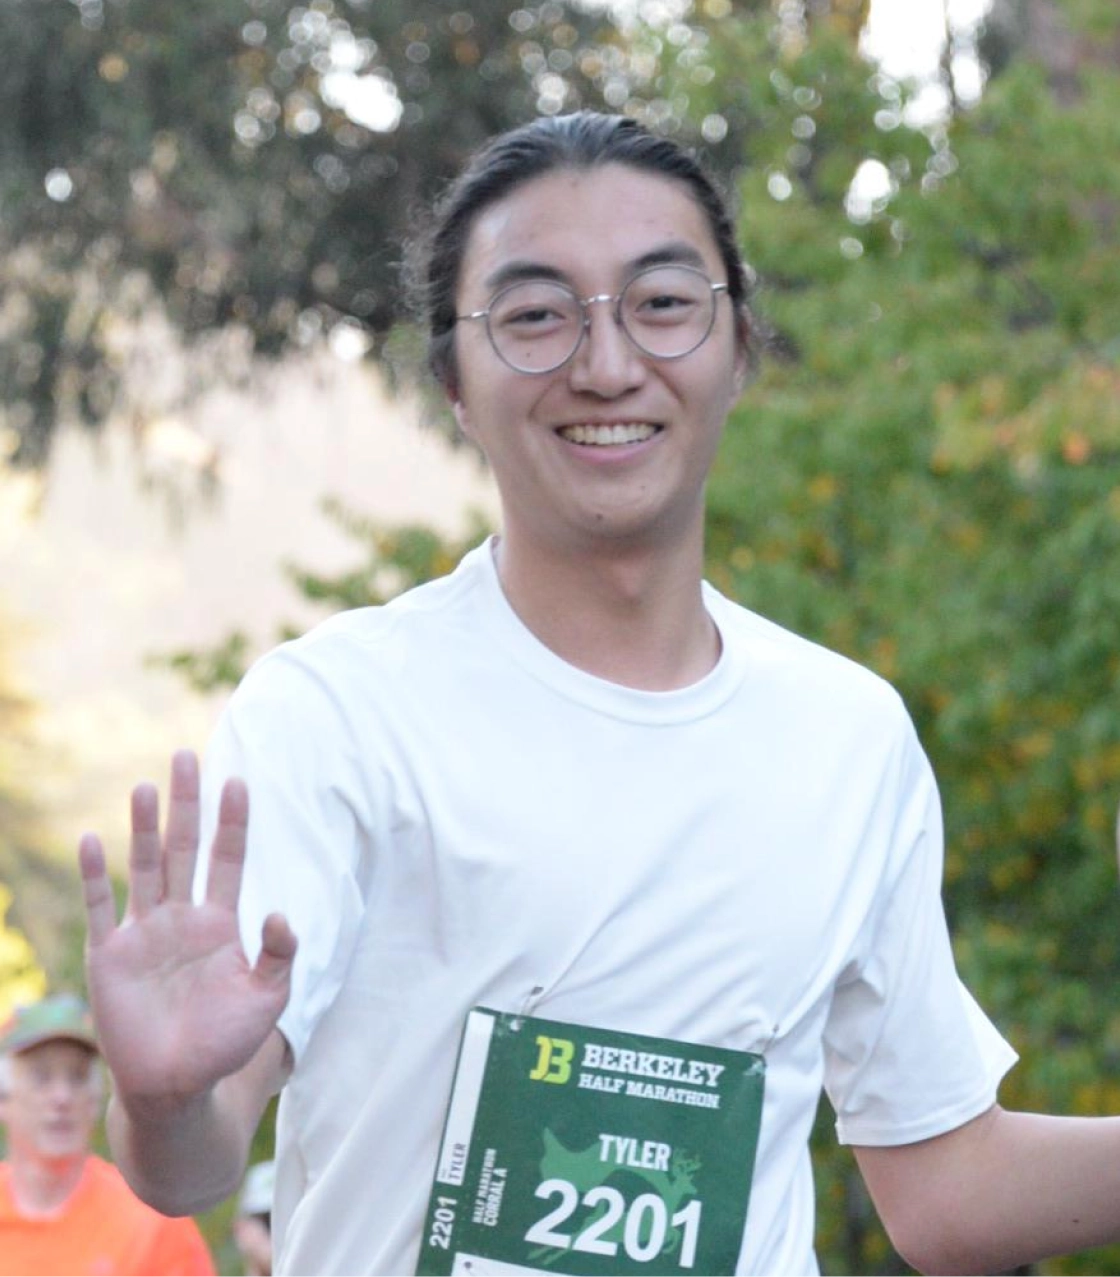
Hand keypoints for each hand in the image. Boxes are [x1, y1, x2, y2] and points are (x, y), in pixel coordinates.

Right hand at [80, 750, 296, 1113]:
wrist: (177, 1087)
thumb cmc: (225, 1043)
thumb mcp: (268, 999)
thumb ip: (280, 956)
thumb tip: (280, 914)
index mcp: (220, 923)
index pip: (227, 859)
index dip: (233, 822)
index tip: (238, 781)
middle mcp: (181, 918)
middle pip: (183, 848)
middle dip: (187, 805)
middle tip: (187, 756)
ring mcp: (144, 934)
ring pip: (145, 867)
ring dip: (145, 828)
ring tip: (147, 787)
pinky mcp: (110, 957)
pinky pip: (101, 907)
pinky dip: (95, 875)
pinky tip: (93, 839)